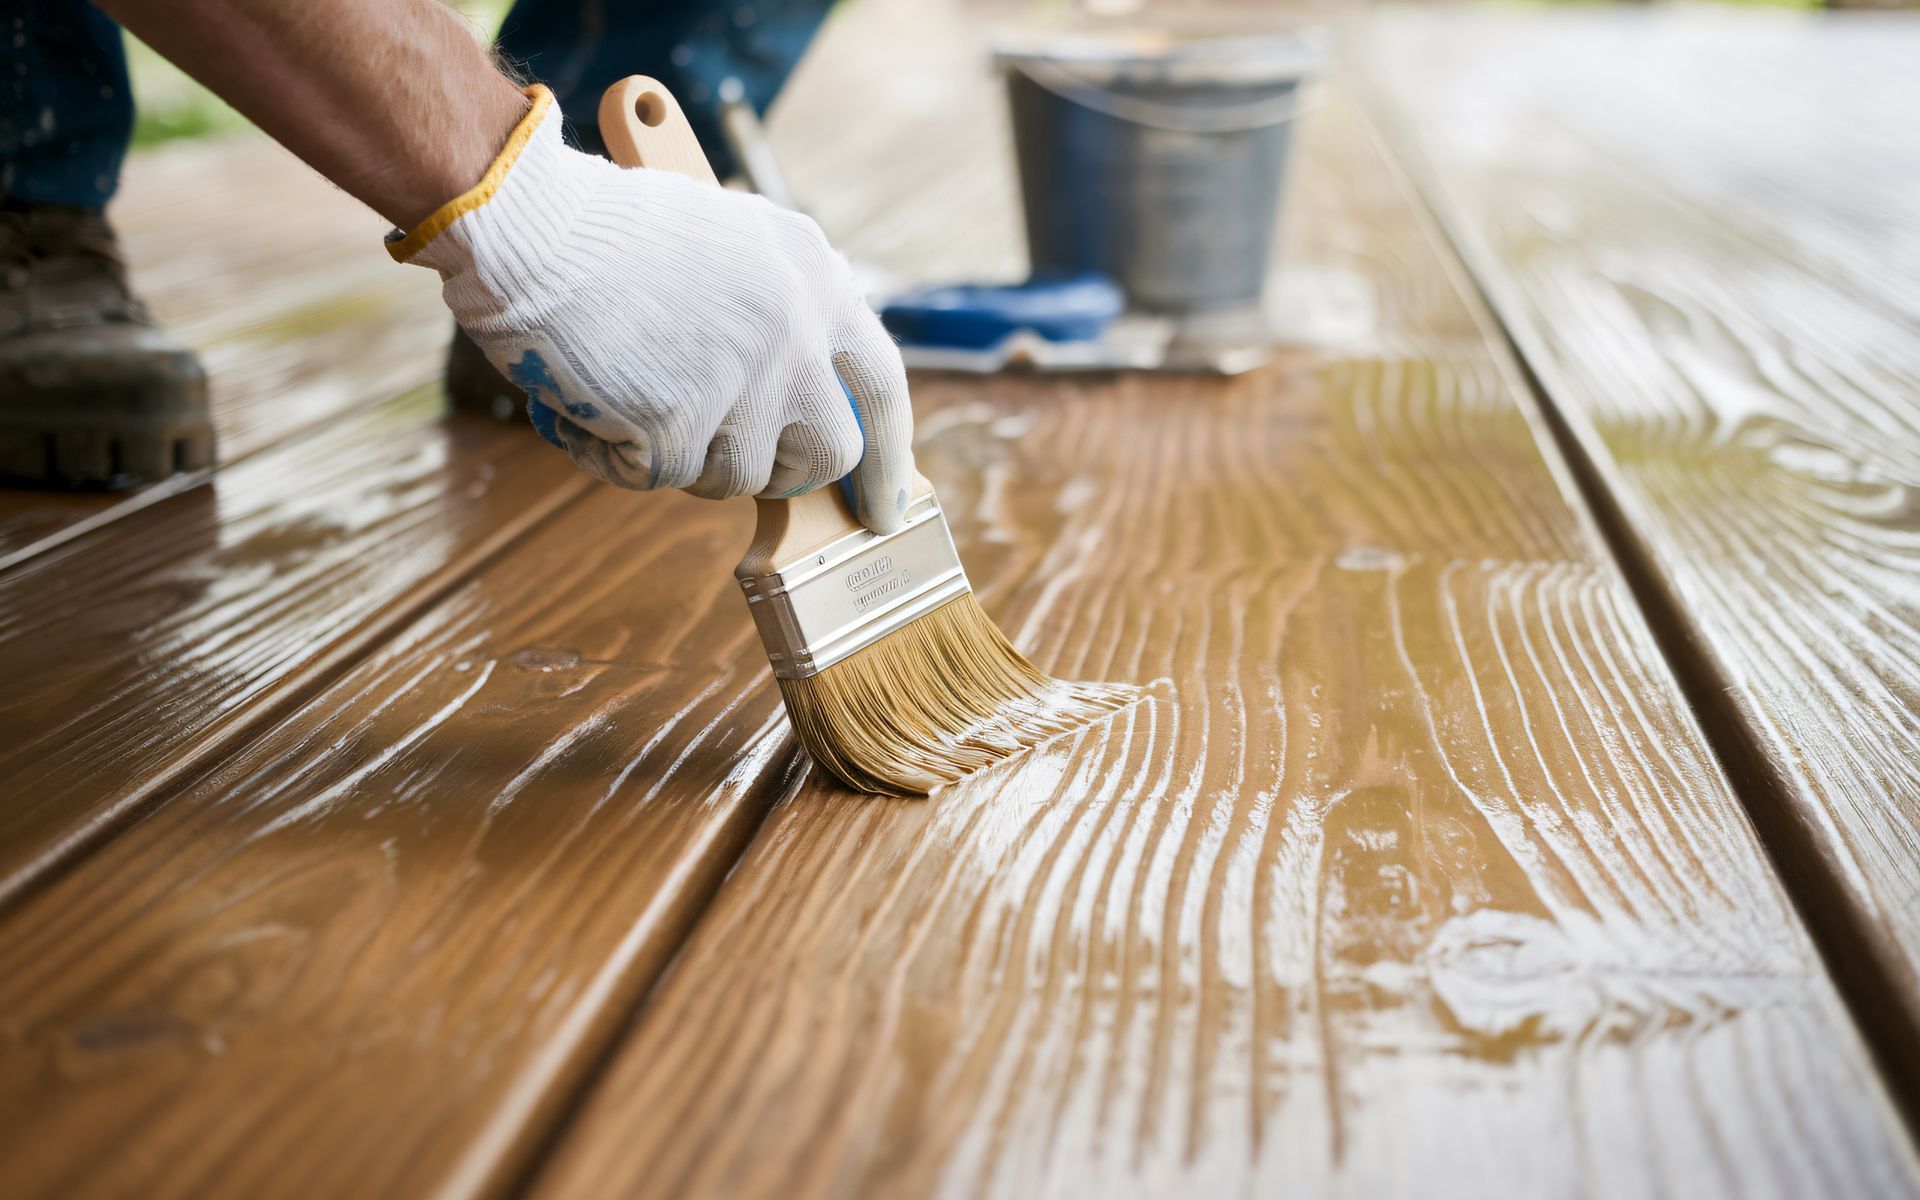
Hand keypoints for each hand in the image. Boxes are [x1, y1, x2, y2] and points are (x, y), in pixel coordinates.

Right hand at [390, 87, 915, 532]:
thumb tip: (812, 391)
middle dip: (784, 472)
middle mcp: (797, 334)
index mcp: (817, 279)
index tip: (888, 508)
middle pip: (828, 455)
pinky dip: (613, 453)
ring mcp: (745, 384)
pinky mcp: (680, 427)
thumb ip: (785, 307)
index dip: (890, 457)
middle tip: (733, 457)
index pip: (884, 387)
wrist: (533, 224)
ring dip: (682, 454)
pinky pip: (656, 478)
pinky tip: (586, 397)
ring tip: (631, 386)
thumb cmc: (611, 229)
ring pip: (736, 476)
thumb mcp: (734, 241)